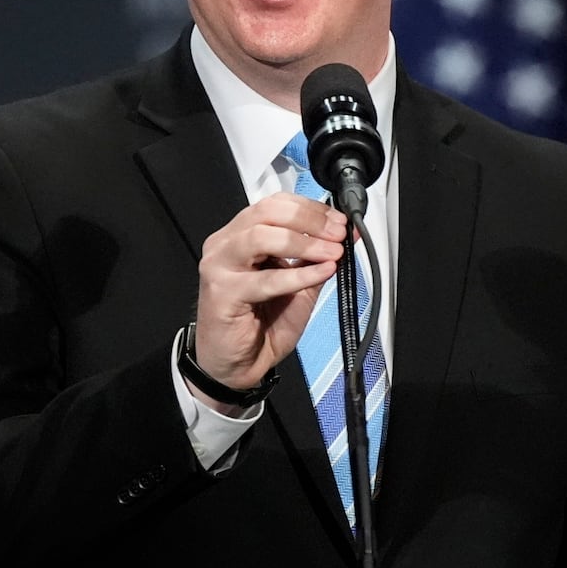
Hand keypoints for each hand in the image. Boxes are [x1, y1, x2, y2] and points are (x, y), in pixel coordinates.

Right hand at [190, 193, 346, 404]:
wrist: (237, 364)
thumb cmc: (261, 324)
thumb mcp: (298, 284)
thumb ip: (317, 258)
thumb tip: (346, 235)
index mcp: (241, 235)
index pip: (275, 204)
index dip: (311, 208)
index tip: (339, 220)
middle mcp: (226, 244)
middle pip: (267, 212)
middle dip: (310, 221)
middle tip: (337, 234)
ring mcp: (220, 266)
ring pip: (262, 237)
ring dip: (304, 243)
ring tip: (330, 254)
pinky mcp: (223, 293)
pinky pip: (265, 279)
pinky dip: (298, 275)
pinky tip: (322, 273)